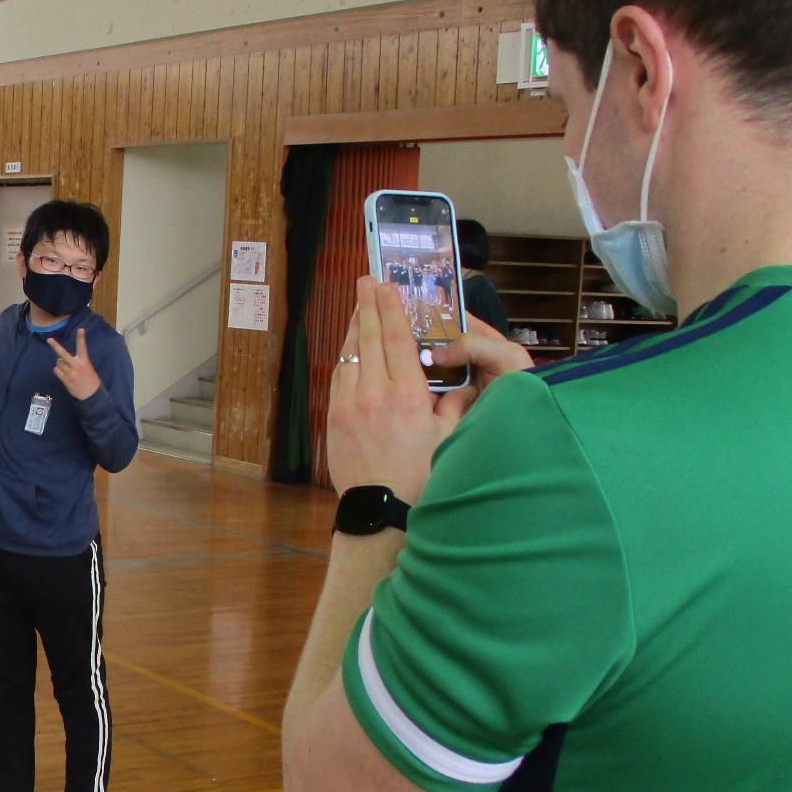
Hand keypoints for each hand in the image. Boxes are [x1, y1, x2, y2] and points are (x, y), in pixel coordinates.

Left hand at [47, 328, 102, 399]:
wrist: (91, 394)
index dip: (81, 338)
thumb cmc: (90, 379)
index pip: (82, 347)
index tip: (81, 329)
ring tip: (68, 369)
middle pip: (63, 354)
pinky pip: (56, 370)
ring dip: (60, 364)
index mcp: (84, 361)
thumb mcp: (88, 367)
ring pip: (58, 362)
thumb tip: (62, 359)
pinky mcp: (65, 380)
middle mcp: (76, 365)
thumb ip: (78, 361)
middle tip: (49, 340)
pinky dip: (58, 370)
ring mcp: (70, 373)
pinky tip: (64, 374)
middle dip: (55, 346)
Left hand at [326, 279, 529, 503]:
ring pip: (349, 355)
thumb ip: (453, 404)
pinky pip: (339, 377)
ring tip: (358, 307)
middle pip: (367, 338)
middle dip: (367, 306)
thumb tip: (457, 381)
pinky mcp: (335, 418)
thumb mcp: (449, 438)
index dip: (390, 308)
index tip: (386, 286)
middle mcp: (374, 394)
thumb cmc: (421, 477)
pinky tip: (351, 349)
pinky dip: (345, 357)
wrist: (382, 511)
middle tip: (366, 281)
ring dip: (353, 328)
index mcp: (407, 396)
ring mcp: (349, 405)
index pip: (396, 339)